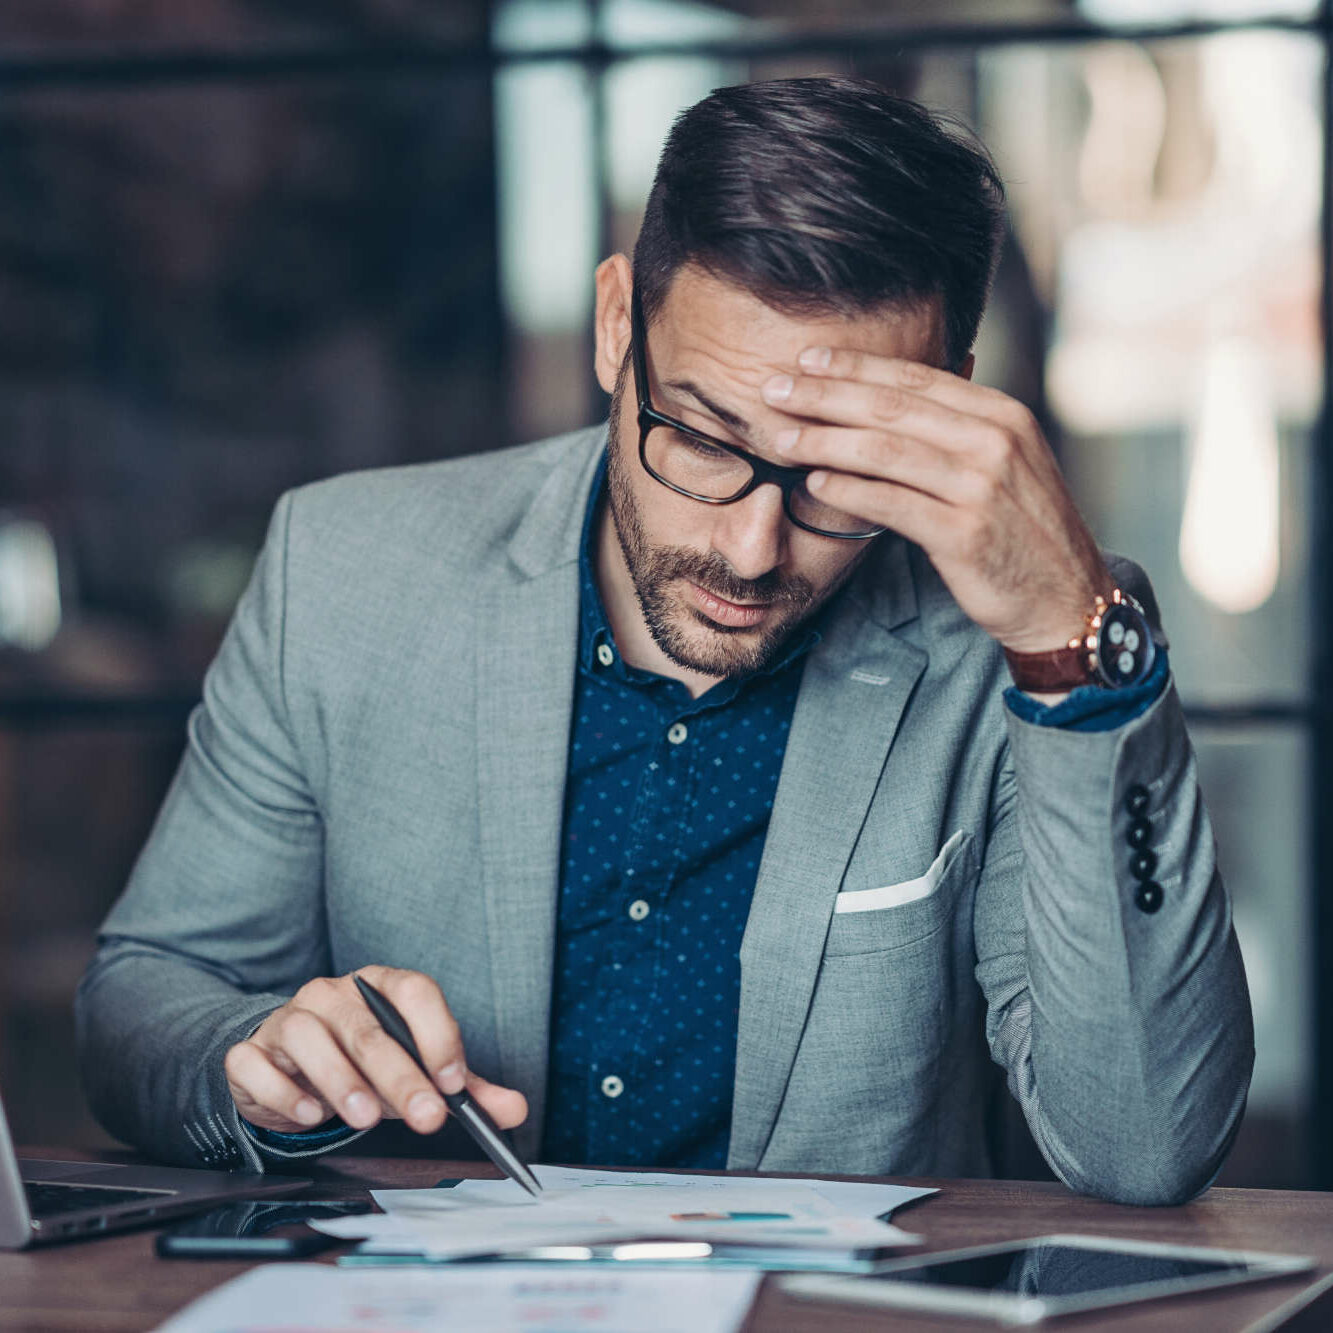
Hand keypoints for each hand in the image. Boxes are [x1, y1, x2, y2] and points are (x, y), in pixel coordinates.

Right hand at [224, 965, 527, 1135]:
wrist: (287, 1066)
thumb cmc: (362, 1062)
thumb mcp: (417, 1070)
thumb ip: (466, 1089)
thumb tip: (514, 1110)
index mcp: (380, 987)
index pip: (414, 991)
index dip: (437, 1033)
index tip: (454, 1081)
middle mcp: (333, 994)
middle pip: (368, 1028)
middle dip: (400, 1076)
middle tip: (426, 1116)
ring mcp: (289, 1019)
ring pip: (311, 1038)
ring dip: (341, 1081)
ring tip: (365, 1117)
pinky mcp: (250, 1052)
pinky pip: (258, 1065)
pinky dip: (285, 1091)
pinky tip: (309, 1113)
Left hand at [764, 347, 1109, 655]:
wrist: (1067, 598)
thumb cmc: (1021, 532)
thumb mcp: (1002, 466)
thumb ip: (955, 432)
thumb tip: (887, 406)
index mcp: (1001, 415)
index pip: (915, 379)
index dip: (856, 367)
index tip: (806, 360)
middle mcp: (995, 442)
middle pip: (892, 407)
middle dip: (825, 395)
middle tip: (773, 389)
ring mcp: (982, 487)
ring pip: (885, 450)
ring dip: (824, 440)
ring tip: (781, 437)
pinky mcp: (966, 534)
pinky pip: (893, 504)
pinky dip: (849, 491)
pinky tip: (814, 484)